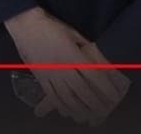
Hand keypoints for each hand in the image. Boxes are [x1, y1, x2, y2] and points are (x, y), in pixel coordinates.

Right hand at [5, 7, 128, 125]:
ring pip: (67, 97)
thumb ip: (85, 46)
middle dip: (95, 103)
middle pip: (82, 90)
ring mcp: (50, 74)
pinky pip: (51, 96)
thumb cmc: (51, 26)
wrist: (26, 25)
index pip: (94, 76)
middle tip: (104, 110)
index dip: (105, 87)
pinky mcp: (40, 77)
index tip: (114, 96)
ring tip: (89, 116)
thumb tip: (96, 58)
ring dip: (79, 108)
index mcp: (73, 55)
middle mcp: (63, 68)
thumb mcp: (72, 33)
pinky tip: (67, 111)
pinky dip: (61, 106)